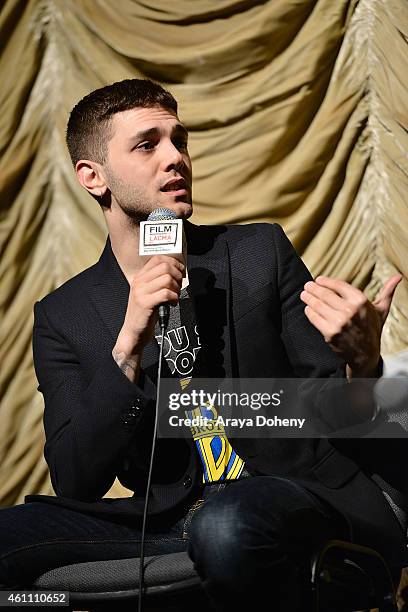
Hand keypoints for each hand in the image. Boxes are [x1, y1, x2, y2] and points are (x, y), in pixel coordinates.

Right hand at [112, 255, 183, 380]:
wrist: (133, 332)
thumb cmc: (144, 313)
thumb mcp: (148, 293)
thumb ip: (157, 281)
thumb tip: (177, 271)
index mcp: (139, 277)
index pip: (157, 259)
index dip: (173, 262)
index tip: (180, 270)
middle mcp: (139, 282)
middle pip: (165, 267)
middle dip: (178, 275)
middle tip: (179, 285)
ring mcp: (141, 292)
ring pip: (167, 279)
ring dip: (176, 288)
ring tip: (174, 296)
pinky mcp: (145, 303)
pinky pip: (166, 293)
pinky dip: (174, 298)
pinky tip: (172, 303)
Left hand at [300, 274, 401, 376]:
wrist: (366, 354)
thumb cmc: (372, 329)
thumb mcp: (381, 310)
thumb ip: (387, 292)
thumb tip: (398, 276)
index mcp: (361, 301)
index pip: (338, 285)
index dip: (326, 281)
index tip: (318, 279)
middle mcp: (350, 310)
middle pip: (325, 294)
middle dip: (314, 289)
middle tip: (307, 286)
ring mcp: (339, 322)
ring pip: (318, 305)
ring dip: (308, 298)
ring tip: (304, 294)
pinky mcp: (330, 333)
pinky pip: (315, 318)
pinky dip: (309, 312)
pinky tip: (308, 308)